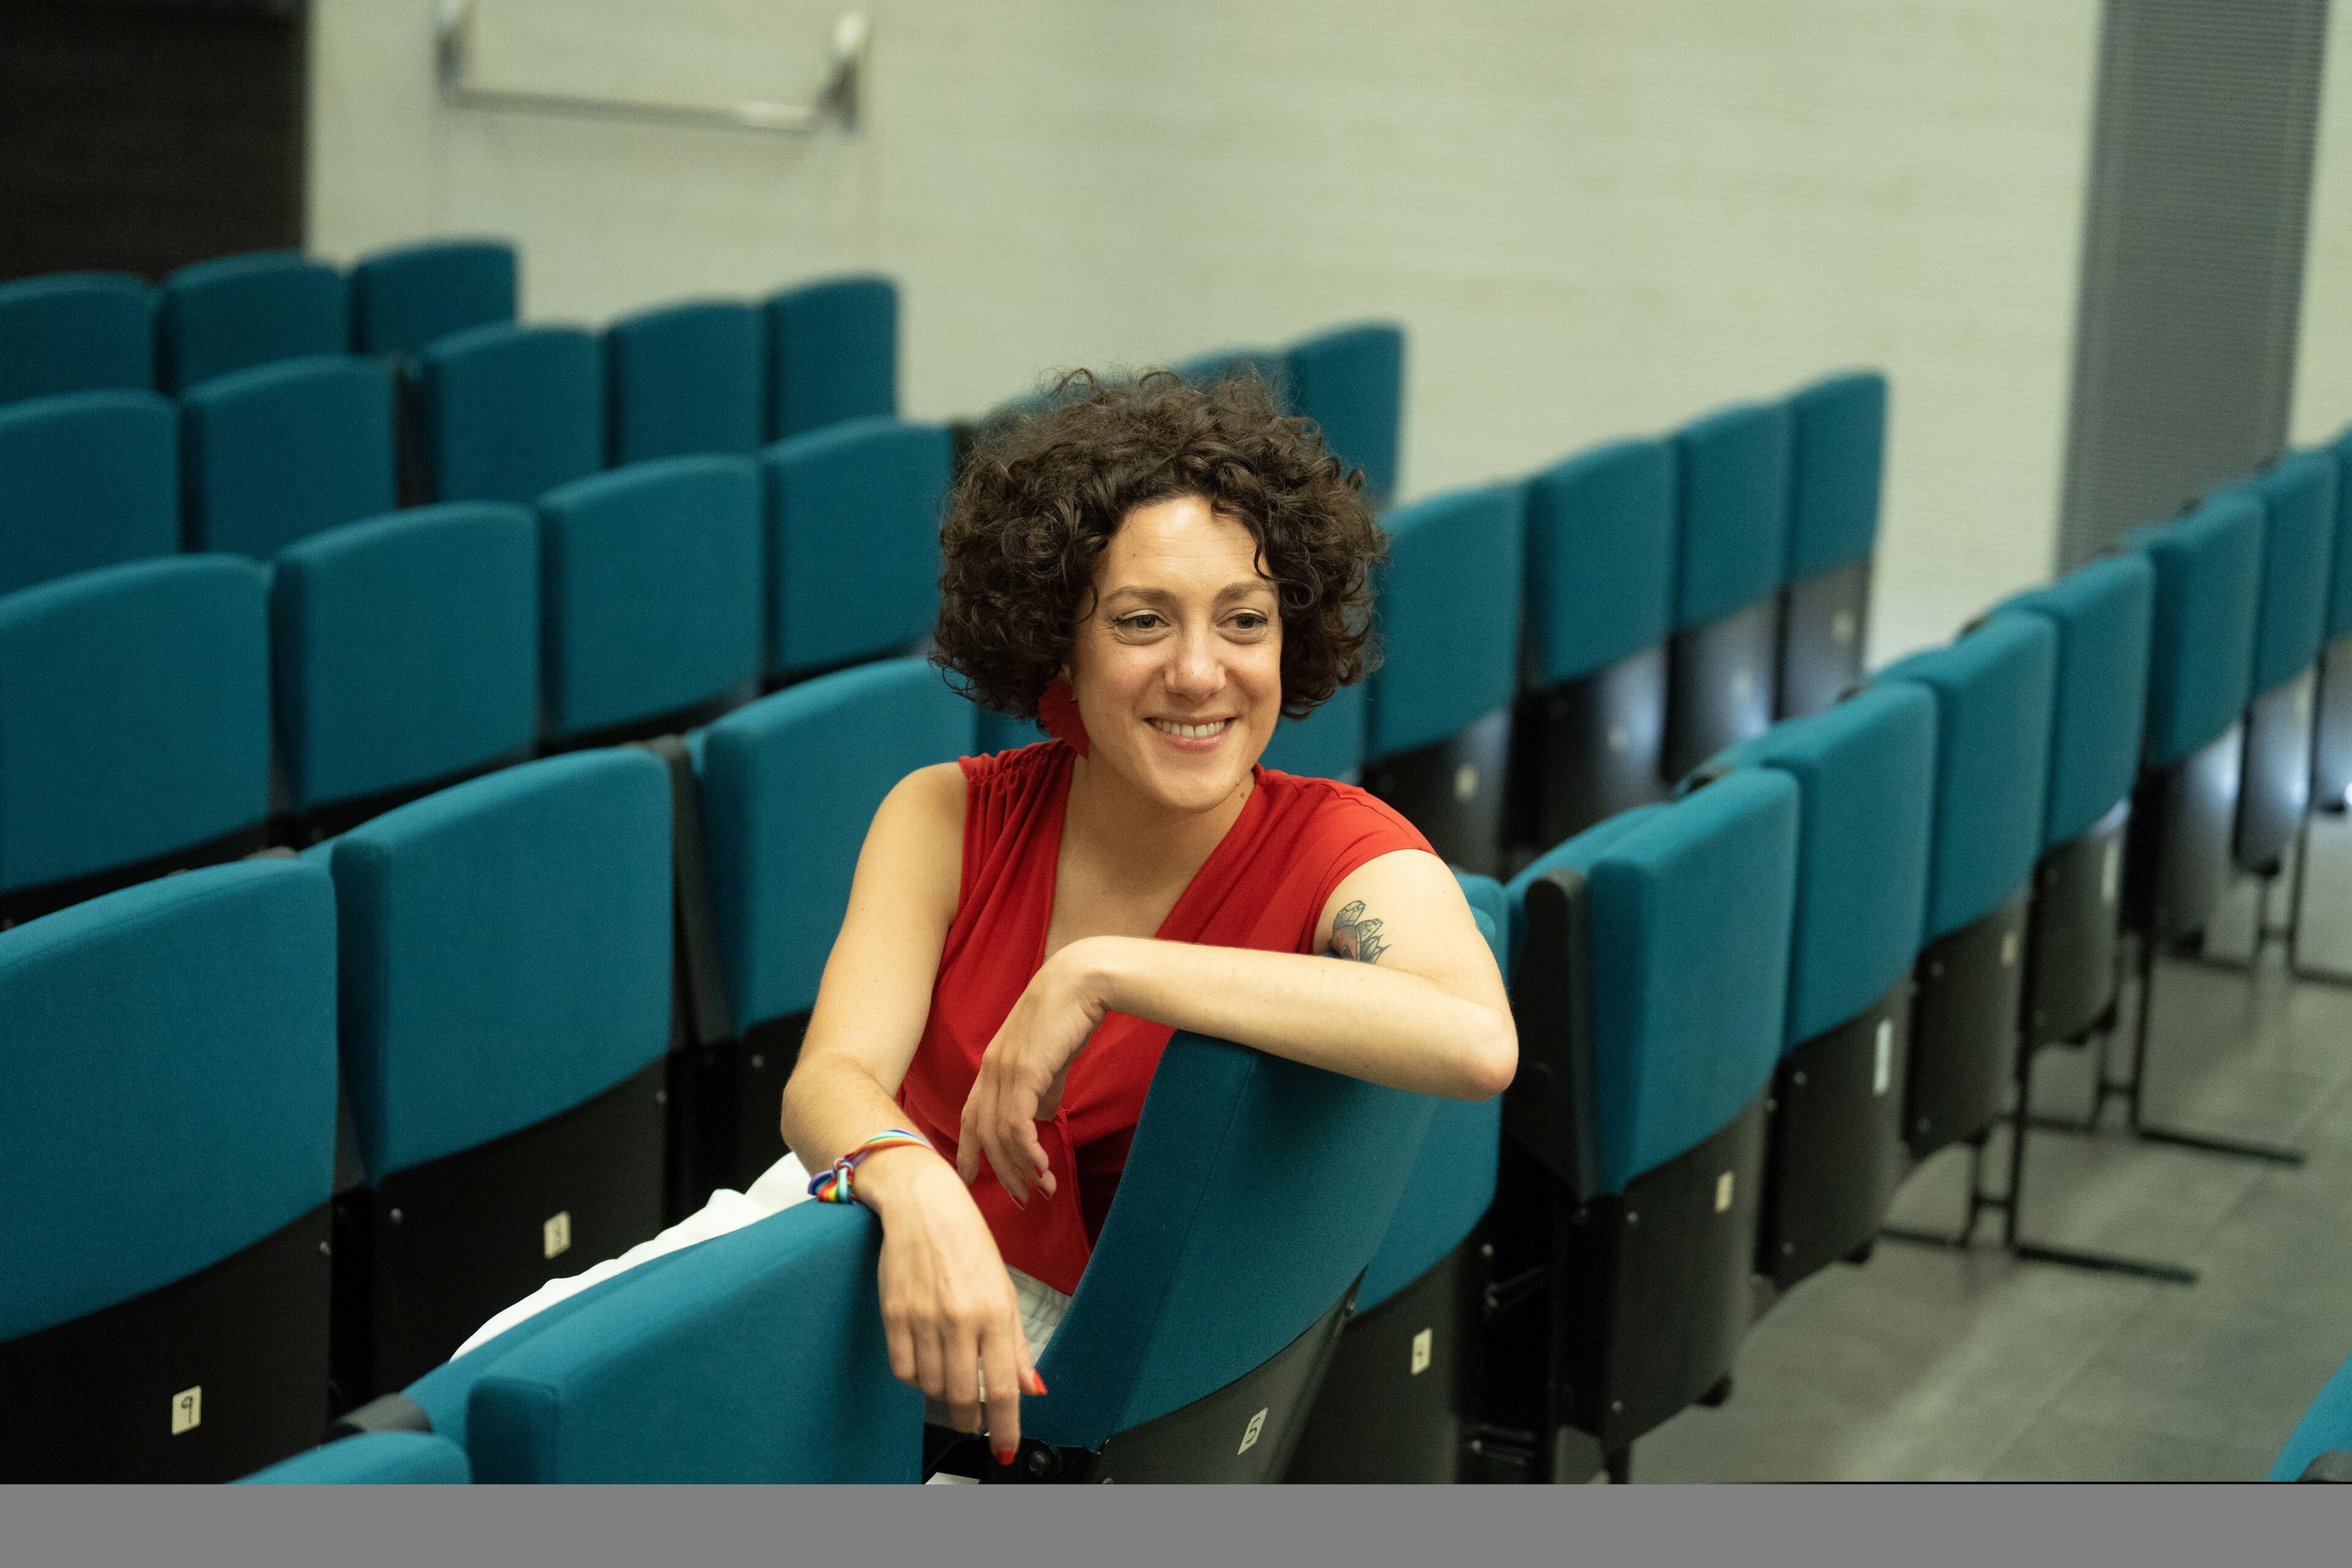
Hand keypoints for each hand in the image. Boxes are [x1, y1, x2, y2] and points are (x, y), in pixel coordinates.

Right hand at [857, 1146, 1044, 1457]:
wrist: (923, 1206)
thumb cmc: (968, 1243)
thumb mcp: (1004, 1289)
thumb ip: (1015, 1345)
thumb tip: (1032, 1388)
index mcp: (995, 1312)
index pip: (1001, 1387)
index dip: (1004, 1425)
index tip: (1003, 1448)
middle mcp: (959, 1319)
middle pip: (961, 1396)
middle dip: (969, 1418)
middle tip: (972, 1421)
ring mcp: (923, 1318)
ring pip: (930, 1387)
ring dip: (941, 1398)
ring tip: (949, 1387)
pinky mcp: (893, 1315)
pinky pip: (903, 1369)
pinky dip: (915, 1379)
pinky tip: (925, 1367)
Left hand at [958, 941, 1110, 1201]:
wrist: (1082, 981)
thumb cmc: (1070, 1015)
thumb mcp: (1051, 1058)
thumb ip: (1043, 1087)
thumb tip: (1043, 1116)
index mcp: (993, 1065)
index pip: (971, 1115)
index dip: (968, 1149)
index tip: (970, 1178)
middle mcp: (990, 1069)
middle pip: (983, 1133)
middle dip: (1000, 1171)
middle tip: (1021, 1199)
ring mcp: (1004, 1070)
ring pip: (999, 1134)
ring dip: (1020, 1168)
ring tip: (1042, 1189)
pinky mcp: (1024, 1072)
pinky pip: (1017, 1125)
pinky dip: (1028, 1152)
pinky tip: (1045, 1167)